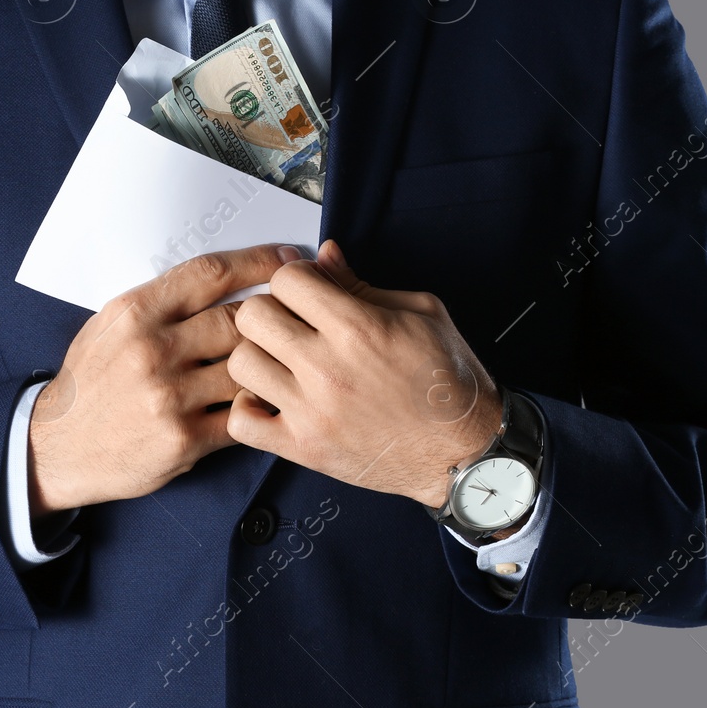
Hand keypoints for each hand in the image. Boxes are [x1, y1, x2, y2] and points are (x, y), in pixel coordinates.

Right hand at [28, 243, 304, 515]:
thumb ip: (161, 302)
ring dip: (269, 362)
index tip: (284, 260)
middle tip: (292, 315)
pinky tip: (263, 398)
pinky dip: (258, 405)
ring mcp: (169, 397)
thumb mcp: (110, 326)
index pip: (211, 273)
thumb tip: (222, 276)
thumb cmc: (91, 381)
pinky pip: (241, 415)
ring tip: (284, 359)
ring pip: (247, 367)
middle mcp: (152, 351)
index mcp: (135, 312)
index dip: (257, 262)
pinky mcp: (184, 440)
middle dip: (271, 316)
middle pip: (238, 319)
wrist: (58, 447)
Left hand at [226, 238, 502, 507]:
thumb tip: (325, 256)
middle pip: (252, 315)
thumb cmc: (449, 382)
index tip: (307, 290)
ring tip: (281, 361)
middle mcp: (328, 368)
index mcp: (357, 327)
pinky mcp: (305, 449)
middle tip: (290, 322)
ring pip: (240, 363)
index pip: (286, 279)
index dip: (295, 278)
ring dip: (258, 356)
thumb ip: (361, 284)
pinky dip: (248, 409)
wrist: (466, 452)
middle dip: (270, 310)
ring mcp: (312, 411)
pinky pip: (241, 423)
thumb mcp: (420, 313)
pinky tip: (272, 399)